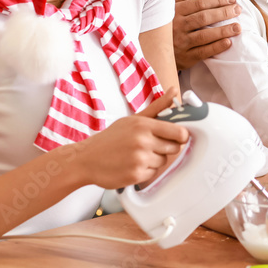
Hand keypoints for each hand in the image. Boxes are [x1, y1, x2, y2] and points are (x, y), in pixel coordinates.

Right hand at [73, 90, 189, 188]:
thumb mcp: (133, 119)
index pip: (179, 132)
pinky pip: (154, 173)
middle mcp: (143, 142)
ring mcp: (140, 160)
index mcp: (144, 125)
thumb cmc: (111, 138)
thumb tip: (174, 91)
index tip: (177, 136)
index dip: (181, 136)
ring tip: (137, 155)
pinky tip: (132, 165)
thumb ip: (158, 106)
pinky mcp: (136, 175)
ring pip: (164, 162)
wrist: (86, 159)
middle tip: (150, 145)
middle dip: (166, 147)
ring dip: (155, 160)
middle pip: (174, 148)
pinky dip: (146, 171)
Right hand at [174, 0, 241, 70]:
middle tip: (238, 10)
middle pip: (203, 18)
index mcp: (175, 11)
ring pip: (204, 35)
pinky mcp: (185, 58)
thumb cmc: (170, 22)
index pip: (199, 3)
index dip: (217, 0)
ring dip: (223, 31)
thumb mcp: (174, 4)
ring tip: (238, 27)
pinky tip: (228, 42)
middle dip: (223, 13)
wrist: (156, 48)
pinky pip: (203, 52)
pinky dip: (216, 47)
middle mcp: (177, 26)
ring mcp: (181, 42)